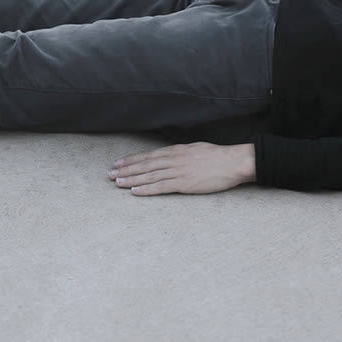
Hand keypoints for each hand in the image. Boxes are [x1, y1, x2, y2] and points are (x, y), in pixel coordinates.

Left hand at [108, 142, 255, 195]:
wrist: (232, 162)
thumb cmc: (217, 156)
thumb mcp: (195, 149)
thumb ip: (180, 153)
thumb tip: (171, 156)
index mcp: (175, 151)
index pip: (148, 156)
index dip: (131, 160)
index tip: (118, 164)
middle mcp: (172, 160)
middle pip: (144, 165)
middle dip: (125, 170)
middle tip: (110, 175)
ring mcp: (177, 172)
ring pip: (149, 176)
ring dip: (131, 180)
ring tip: (117, 183)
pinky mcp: (184, 184)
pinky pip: (161, 187)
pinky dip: (146, 189)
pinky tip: (134, 192)